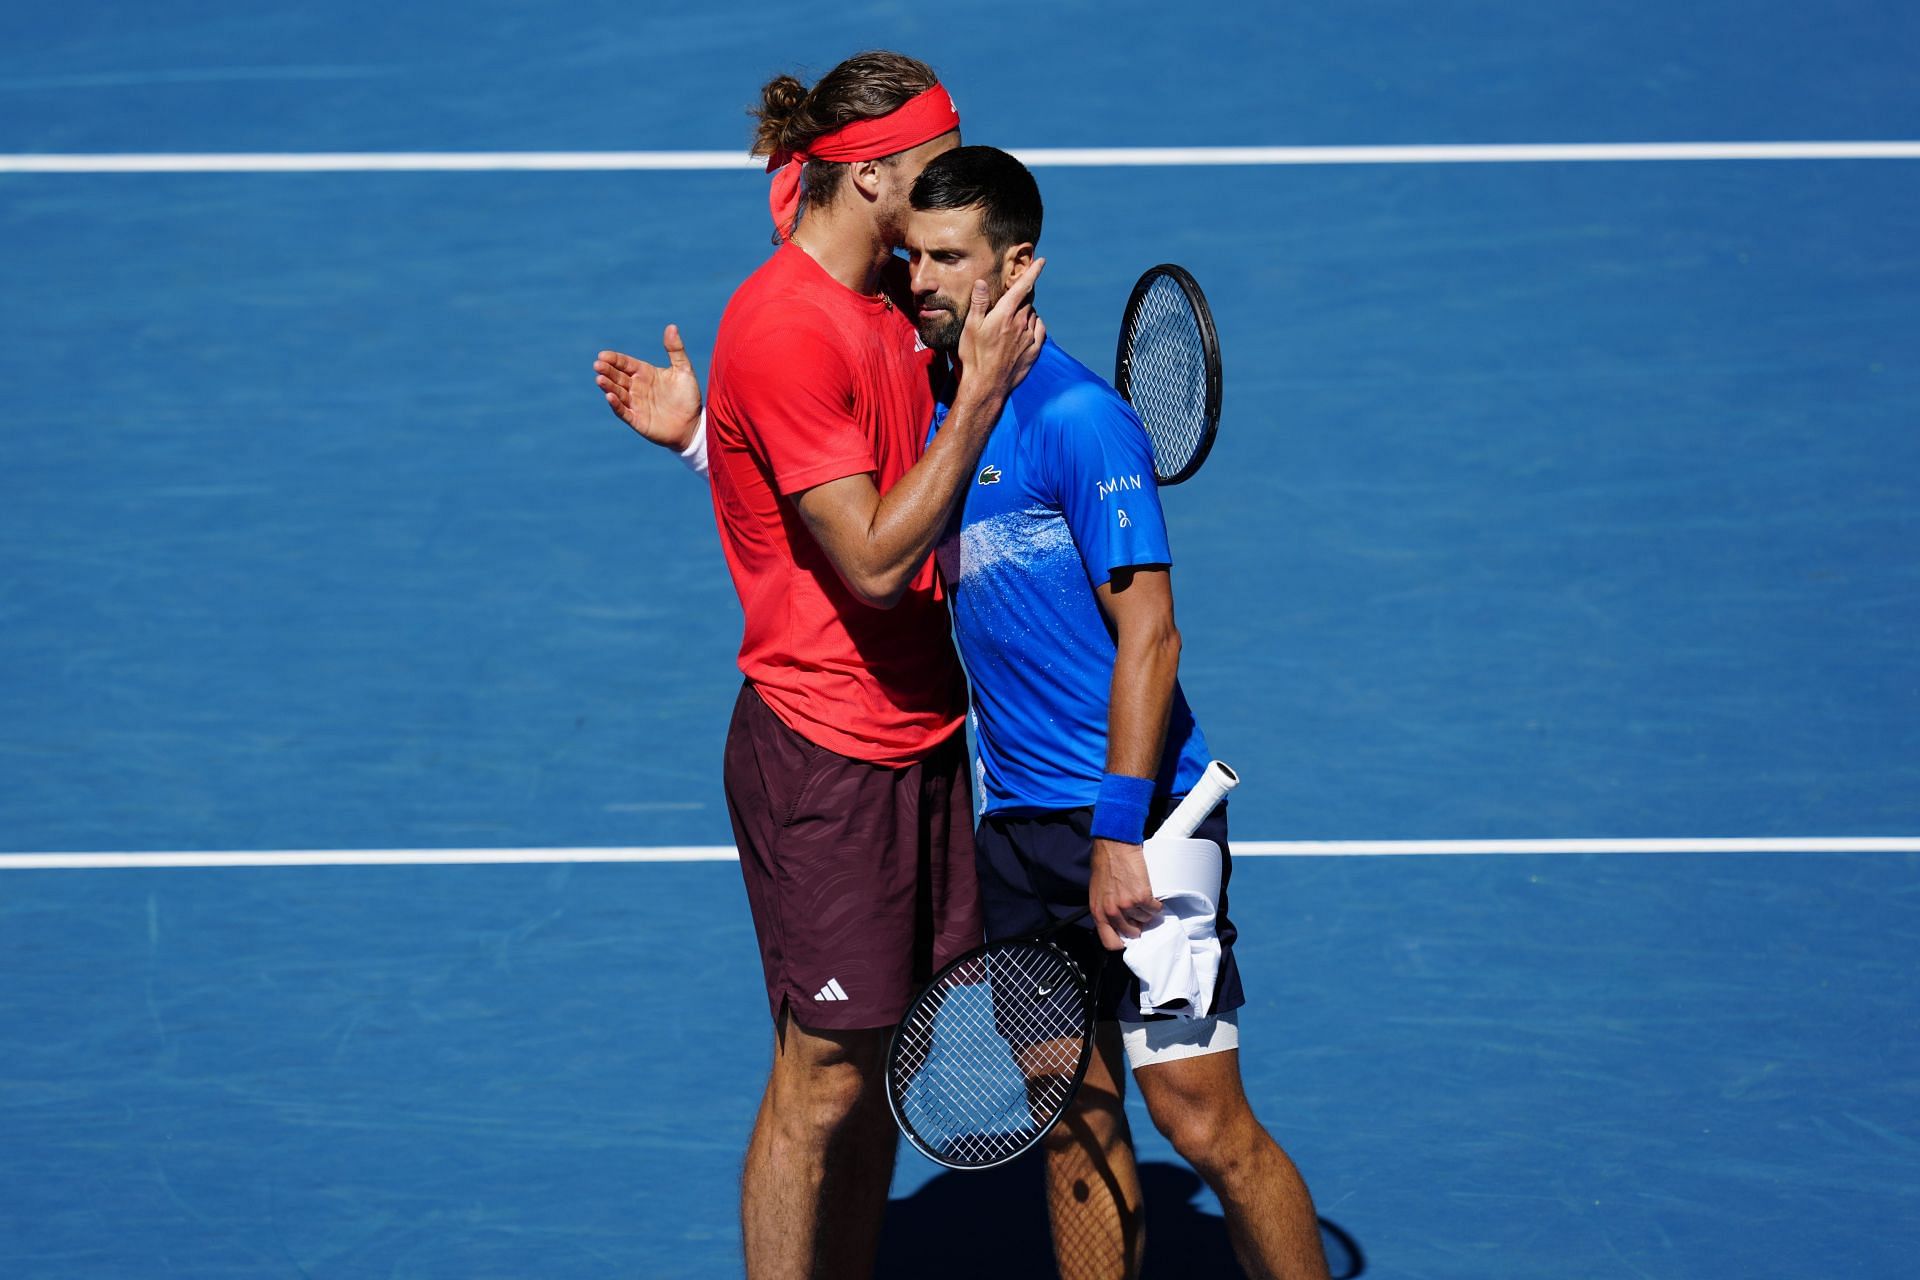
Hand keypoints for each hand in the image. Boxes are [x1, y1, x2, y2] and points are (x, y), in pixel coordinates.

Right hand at [594, 325, 702, 450]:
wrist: (694, 424)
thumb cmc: (688, 396)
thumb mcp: (683, 370)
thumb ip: (675, 349)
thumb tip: (671, 326)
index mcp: (645, 373)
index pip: (625, 363)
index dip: (614, 359)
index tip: (603, 355)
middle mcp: (637, 387)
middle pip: (618, 376)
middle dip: (607, 370)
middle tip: (598, 364)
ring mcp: (636, 404)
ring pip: (618, 393)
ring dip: (608, 386)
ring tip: (599, 379)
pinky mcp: (637, 420)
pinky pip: (623, 411)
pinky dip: (616, 405)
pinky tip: (609, 397)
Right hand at [954, 257, 1045, 399]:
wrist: (986, 386)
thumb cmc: (974, 356)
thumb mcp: (970, 328)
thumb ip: (978, 303)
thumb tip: (981, 282)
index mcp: (1005, 314)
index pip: (1022, 287)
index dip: (1033, 272)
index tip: (1041, 261)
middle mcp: (1020, 323)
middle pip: (1027, 301)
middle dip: (1022, 296)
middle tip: (1010, 302)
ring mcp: (1029, 338)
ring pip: (1033, 315)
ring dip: (1026, 313)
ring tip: (1011, 322)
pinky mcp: (1033, 351)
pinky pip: (1039, 331)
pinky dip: (1035, 326)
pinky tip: (1026, 330)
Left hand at [1090, 838, 1162, 950]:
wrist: (1115, 846)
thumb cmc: (1106, 865)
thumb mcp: (1097, 893)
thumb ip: (1106, 910)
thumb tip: (1118, 923)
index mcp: (1098, 913)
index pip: (1110, 942)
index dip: (1122, 942)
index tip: (1128, 937)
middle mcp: (1112, 912)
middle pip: (1132, 933)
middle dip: (1138, 926)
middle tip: (1140, 914)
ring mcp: (1127, 905)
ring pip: (1145, 920)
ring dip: (1147, 912)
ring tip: (1143, 899)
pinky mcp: (1142, 897)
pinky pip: (1155, 909)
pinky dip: (1156, 904)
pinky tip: (1152, 896)